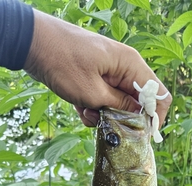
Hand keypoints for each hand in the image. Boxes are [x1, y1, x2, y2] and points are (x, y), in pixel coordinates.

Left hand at [24, 10, 171, 126]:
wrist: (32, 43)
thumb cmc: (63, 63)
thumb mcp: (93, 93)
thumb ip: (120, 106)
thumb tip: (139, 117)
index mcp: (131, 65)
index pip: (159, 94)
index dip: (155, 117)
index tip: (143, 135)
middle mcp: (125, 68)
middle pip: (138, 103)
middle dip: (123, 118)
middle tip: (107, 125)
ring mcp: (110, 73)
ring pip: (118, 104)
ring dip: (104, 115)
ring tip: (86, 111)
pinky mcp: (96, 78)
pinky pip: (103, 100)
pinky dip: (92, 107)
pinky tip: (78, 106)